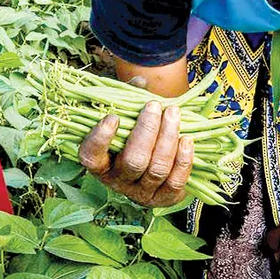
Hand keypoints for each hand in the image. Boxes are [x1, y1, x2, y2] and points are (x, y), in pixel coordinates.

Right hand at [78, 100, 193, 206]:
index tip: (113, 117)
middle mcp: (118, 181)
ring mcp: (141, 193)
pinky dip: (183, 159)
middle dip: (146, 131)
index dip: (100, 139)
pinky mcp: (164, 198)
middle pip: (134, 161)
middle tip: (154, 106)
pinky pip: (175, 181)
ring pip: (157, 168)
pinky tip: (187, 139)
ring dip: (167, 138)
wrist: (152, 164)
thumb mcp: (125, 118)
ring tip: (173, 113)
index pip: (91, 157)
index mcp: (100, 164)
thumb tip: (141, 82)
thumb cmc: (132, 135)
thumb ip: (128, 99)